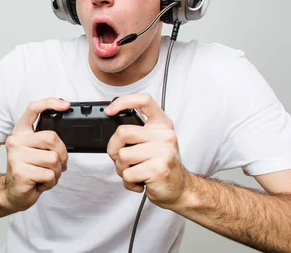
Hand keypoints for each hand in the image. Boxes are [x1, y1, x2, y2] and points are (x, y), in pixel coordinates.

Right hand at [3, 98, 69, 211]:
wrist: (13, 193)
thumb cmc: (28, 171)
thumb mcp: (35, 151)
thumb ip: (45, 141)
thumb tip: (63, 137)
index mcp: (20, 132)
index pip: (33, 109)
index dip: (49, 103)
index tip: (65, 105)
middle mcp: (15, 141)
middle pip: (51, 138)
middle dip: (62, 154)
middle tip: (58, 165)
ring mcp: (16, 156)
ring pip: (53, 159)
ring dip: (56, 172)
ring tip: (45, 175)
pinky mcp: (20, 172)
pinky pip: (49, 175)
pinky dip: (51, 183)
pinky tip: (40, 183)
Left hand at [105, 94, 188, 208]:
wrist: (180, 189)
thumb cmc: (161, 165)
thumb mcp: (153, 142)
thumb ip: (137, 132)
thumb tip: (112, 124)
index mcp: (162, 125)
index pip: (144, 100)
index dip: (123, 102)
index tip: (109, 111)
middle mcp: (165, 135)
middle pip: (122, 132)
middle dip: (114, 149)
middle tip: (122, 159)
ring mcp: (163, 152)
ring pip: (122, 156)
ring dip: (121, 169)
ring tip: (134, 171)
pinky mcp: (158, 170)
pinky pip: (128, 174)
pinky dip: (128, 182)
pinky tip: (139, 181)